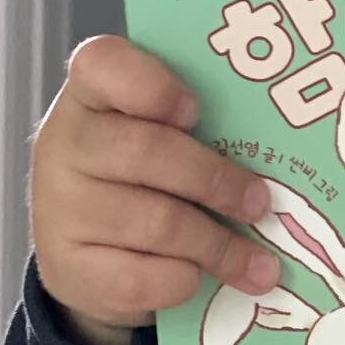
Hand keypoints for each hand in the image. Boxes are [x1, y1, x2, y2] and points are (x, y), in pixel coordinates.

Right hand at [30, 36, 280, 344]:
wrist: (88, 254)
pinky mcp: (69, 269)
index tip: (196, 110)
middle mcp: (64, 143)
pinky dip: (184, 281)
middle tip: (262, 203)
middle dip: (217, 181)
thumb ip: (200, 127)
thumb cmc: (144, 176)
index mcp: (91, 93)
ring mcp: (59, 208)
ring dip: (220, 246)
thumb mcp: (161, 136)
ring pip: (158, 223)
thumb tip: (284, 149)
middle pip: (149, 152)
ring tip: (262, 263)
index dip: (152, 84)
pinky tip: (203, 280)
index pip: (103, 63)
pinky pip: (143, 278)